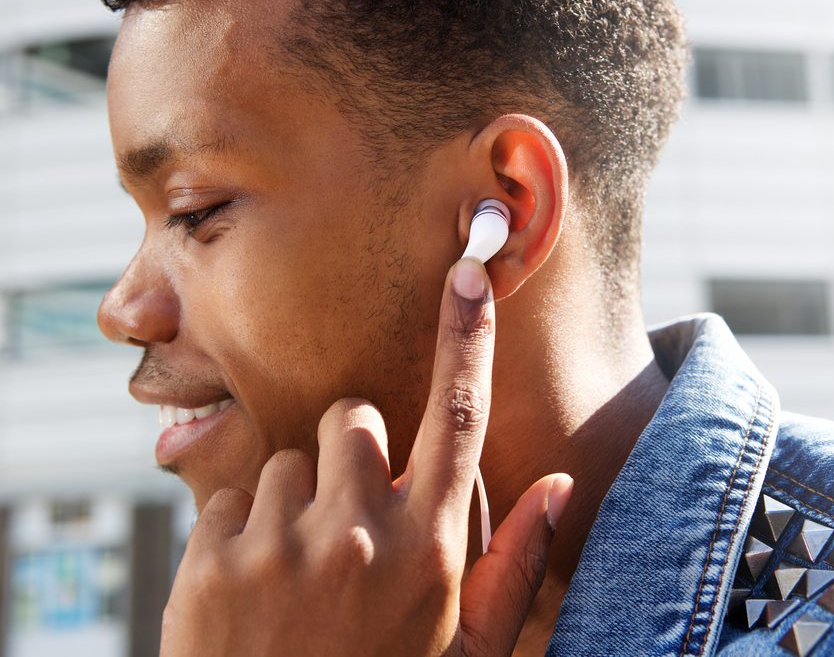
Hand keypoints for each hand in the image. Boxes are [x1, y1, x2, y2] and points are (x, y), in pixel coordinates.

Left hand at [160, 258, 573, 655]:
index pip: (457, 420)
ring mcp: (282, 547)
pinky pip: (231, 494)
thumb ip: (518, 564)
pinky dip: (242, 528)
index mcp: (431, 551)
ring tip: (299, 571)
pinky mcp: (213, 560)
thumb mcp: (469, 650)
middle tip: (349, 519)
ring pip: (290, 457)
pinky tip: (254, 588)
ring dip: (298, 499)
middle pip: (354, 418)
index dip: (466, 338)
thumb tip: (561, 486)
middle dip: (353, 452)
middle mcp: (360, 535)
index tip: (466, 273)